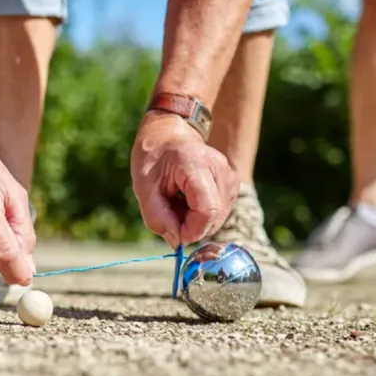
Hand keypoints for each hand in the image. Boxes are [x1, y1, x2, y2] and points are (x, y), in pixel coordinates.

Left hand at [130, 111, 238, 247]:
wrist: (168, 133)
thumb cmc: (153, 157)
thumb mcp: (144, 187)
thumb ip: (157, 218)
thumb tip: (176, 242)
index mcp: (196, 165)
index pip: (207, 210)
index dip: (192, 230)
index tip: (174, 233)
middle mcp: (219, 169)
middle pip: (214, 216)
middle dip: (191, 226)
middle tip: (170, 215)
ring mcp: (229, 175)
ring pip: (218, 216)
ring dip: (196, 221)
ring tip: (177, 204)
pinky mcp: (231, 183)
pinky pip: (220, 211)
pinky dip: (202, 215)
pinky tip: (187, 202)